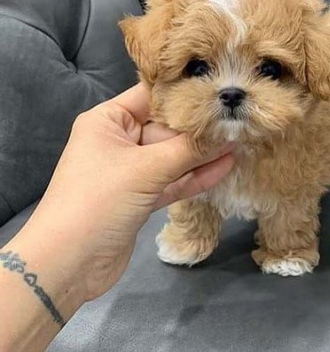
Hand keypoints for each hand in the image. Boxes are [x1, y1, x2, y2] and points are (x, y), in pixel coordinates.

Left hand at [25, 83, 234, 301]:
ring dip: (202, 154)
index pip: (151, 96)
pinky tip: (224, 167)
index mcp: (108, 121)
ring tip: (238, 142)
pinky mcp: (142, 197)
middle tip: (237, 120)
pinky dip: (195, 176)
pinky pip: (173, 181)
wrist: (69, 263)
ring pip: (173, 157)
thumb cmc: (99, 200)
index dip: (184, 92)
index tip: (218, 88)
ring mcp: (132, 171)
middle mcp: (120, 141)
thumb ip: (188, 150)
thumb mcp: (145, 169)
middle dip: (199, 128)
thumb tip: (228, 132)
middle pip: (166, 128)